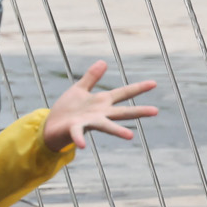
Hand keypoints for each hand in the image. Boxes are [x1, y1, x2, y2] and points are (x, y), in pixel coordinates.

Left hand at [43, 61, 157, 151]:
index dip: (138, 88)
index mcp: (101, 102)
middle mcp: (99, 114)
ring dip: (117, 131)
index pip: (123, 93)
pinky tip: (82, 145)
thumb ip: (91, 77)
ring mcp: (88, 122)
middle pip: (122, 112)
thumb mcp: (79, 89)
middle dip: (138, 111)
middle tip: (155, 111)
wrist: (51, 126)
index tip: (154, 83)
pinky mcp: (73, 129)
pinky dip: (79, 138)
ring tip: (130, 136)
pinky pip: (77, 134)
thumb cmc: (68, 109)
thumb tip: (103, 62)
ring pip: (105, 126)